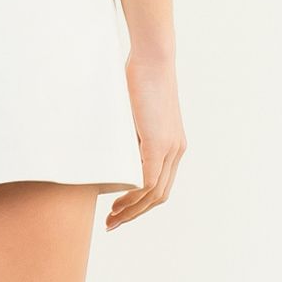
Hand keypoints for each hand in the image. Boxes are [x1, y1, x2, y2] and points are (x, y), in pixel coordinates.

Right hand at [106, 51, 186, 230]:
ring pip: (153, 193)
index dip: (140, 203)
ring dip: (132, 210)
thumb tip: (105, 140)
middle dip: (134, 213)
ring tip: (111, 219)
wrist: (153, 58)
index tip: (119, 211)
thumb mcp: (132, 111)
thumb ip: (127, 130)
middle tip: (112, 223)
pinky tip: (117, 203)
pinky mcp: (160, 144)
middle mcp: (176, 151)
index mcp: (172, 145)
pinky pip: (147, 181)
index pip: (159, 185)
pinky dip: (132, 196)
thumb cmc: (139, 76)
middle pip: (158, 196)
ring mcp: (170, 149)